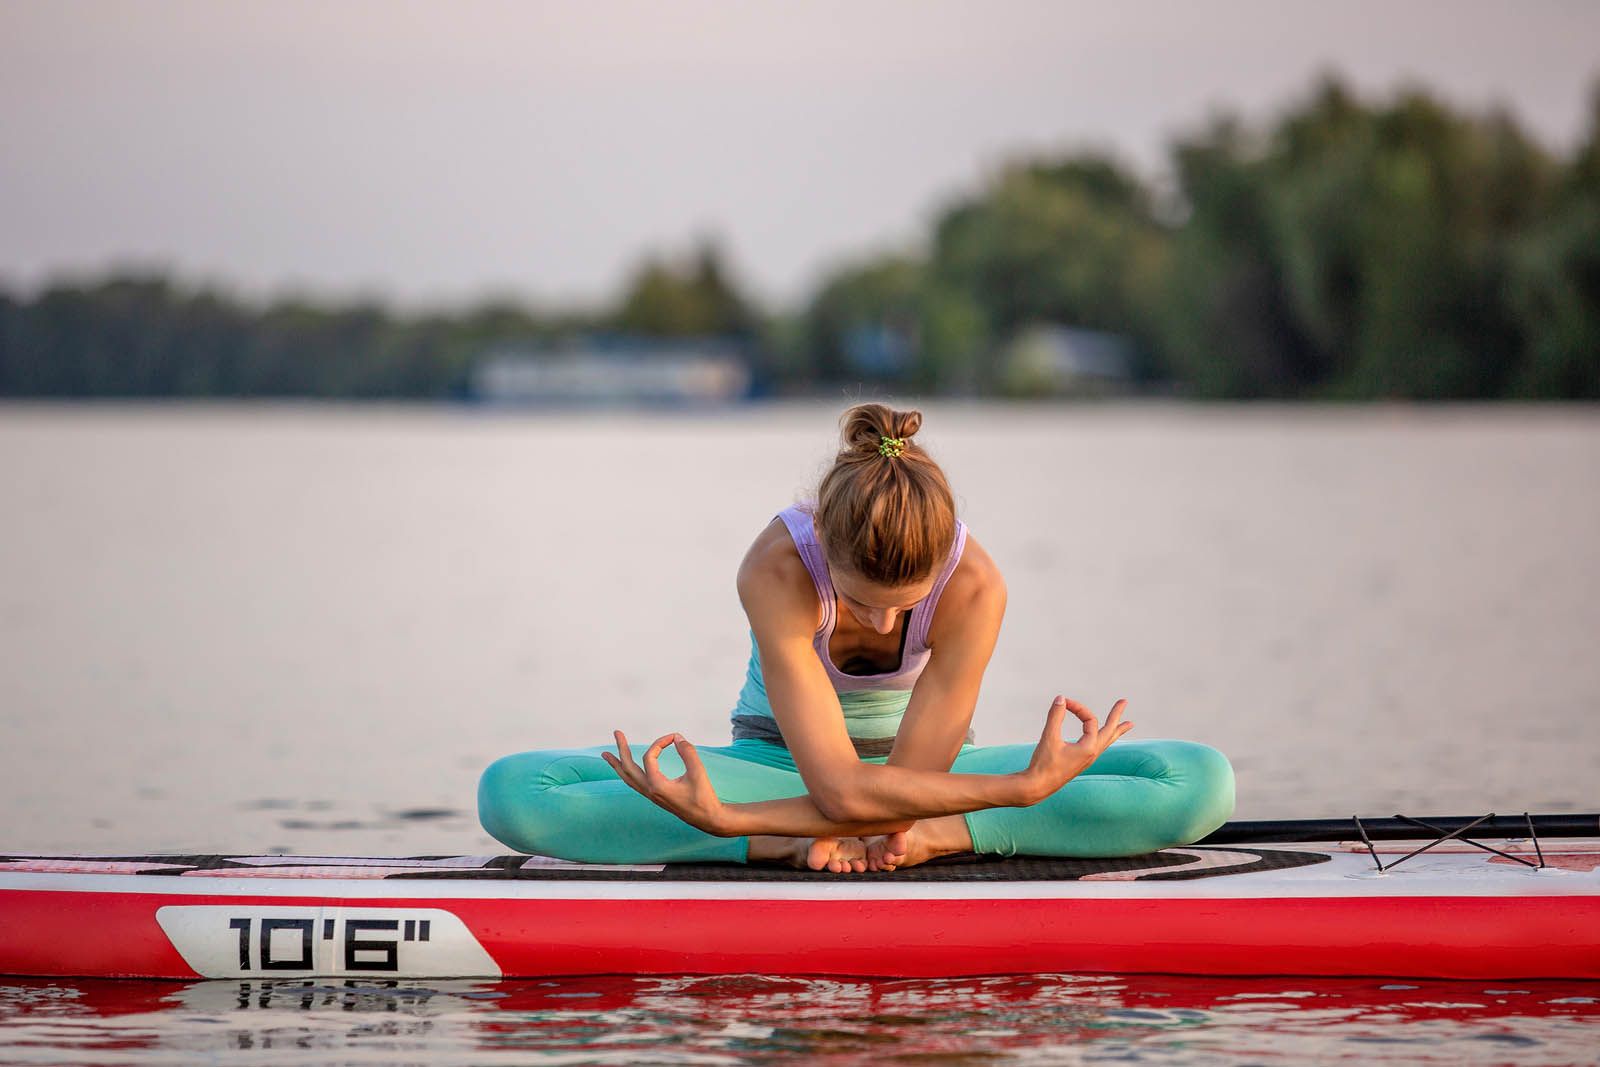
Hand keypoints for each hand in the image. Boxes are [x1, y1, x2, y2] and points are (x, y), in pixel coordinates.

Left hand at [602, 730, 727, 834]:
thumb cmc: (704, 796)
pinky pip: (635, 783)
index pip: (649, 757)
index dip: (659, 743)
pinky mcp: (655, 797)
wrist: (708, 818)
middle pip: (628, 768)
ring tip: (606, 755)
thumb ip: (687, 752)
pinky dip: (627, 773)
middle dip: (621, 749)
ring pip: (628, 778)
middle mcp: (650, 791)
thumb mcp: (698, 772)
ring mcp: (651, 795)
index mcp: (657, 786)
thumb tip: (677, 737)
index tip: (674, 737)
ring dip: (617, 765)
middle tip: (616, 732)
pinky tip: (626, 769)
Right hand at [1017, 696, 1132, 804]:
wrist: (1038, 786)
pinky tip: (1103, 739)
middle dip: (1116, 716)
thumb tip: (1061, 698)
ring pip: (1107, 741)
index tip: (1064, 703)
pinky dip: (1105, 739)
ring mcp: (1088, 759)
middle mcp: (1093, 754)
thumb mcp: (1049, 737)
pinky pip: (1099, 747)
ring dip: (1116, 730)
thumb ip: (1056, 716)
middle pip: (1110, 731)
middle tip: (1124, 701)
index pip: (1090, 720)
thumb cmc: (1044, 763)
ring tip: (1128, 724)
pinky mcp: (1081, 762)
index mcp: (1089, 748)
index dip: (1078, 708)